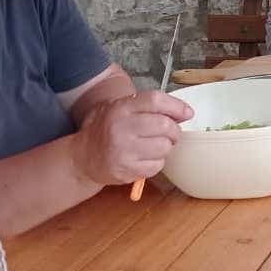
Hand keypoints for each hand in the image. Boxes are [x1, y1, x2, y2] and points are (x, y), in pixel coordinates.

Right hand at [70, 91, 193, 185]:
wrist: (83, 157)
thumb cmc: (106, 130)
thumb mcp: (120, 108)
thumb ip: (147, 106)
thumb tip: (183, 113)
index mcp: (121, 108)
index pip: (156, 100)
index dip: (177, 106)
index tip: (187, 113)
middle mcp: (121, 128)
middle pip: (165, 125)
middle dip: (174, 130)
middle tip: (170, 133)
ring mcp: (124, 150)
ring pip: (164, 147)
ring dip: (166, 147)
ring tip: (154, 146)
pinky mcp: (127, 170)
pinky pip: (157, 165)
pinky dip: (157, 162)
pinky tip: (145, 158)